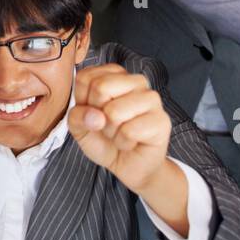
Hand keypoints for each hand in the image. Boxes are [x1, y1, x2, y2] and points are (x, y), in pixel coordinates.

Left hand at [69, 64, 171, 192]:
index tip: (95, 113)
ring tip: (121, 133)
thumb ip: (77, 116)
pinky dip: (123, 143)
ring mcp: (151, 98)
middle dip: (98, 116)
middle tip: (109, 125)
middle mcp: (135, 80)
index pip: (85, 77)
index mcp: (114, 74)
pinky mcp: (161, 119)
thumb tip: (95, 116)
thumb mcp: (80, 127)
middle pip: (100, 88)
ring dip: (111, 132)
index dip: (83, 102)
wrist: (128, 165)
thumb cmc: (105, 140)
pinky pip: (129, 131)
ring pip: (114, 111)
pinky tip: (132, 142)